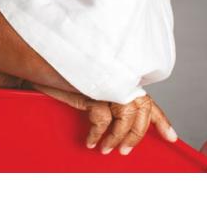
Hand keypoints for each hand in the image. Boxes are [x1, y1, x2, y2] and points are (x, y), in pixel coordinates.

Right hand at [28, 83, 176, 154]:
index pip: (147, 99)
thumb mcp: (89, 85)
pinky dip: (98, 133)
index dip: (161, 119)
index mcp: (120, 74)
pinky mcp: (91, 86)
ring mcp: (106, 79)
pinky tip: (91, 140)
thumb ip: (106, 95)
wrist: (35, 57)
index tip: (171, 136)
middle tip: (125, 150)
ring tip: (107, 148)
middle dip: (137, 135)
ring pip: (127, 114)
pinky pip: (103, 117)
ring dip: (118, 136)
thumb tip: (118, 122)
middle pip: (142, 108)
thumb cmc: (58, 70)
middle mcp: (117, 75)